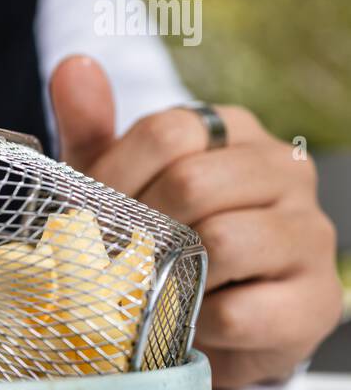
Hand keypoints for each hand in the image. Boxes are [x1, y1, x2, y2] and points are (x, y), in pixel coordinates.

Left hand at [50, 55, 341, 389]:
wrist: (209, 320)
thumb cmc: (157, 236)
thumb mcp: (116, 182)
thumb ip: (93, 127)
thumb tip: (74, 65)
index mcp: (233, 131)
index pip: (167, 131)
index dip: (114, 178)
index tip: (88, 214)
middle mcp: (284, 170)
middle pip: (192, 183)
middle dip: (138, 227)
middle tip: (111, 258)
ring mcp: (309, 233)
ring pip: (221, 242)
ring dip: (169, 276)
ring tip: (151, 289)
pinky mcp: (315, 301)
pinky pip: (239, 311)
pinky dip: (196, 324)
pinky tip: (187, 323)